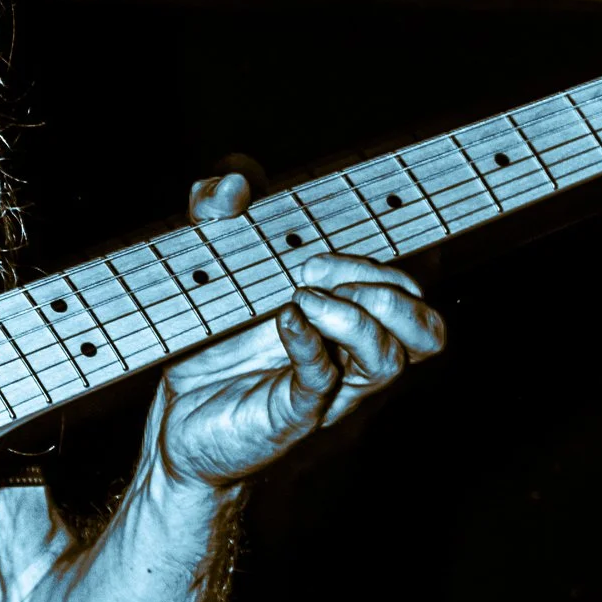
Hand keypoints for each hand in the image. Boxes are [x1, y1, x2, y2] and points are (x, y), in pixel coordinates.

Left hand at [151, 169, 443, 489]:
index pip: (408, 291)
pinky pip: (323, 380)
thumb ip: (215, 210)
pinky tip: (284, 318)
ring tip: (303, 296)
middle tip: (315, 271)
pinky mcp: (294, 415)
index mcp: (346, 319)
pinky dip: (309, 342)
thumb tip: (234, 183)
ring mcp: (328, 389)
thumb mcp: (204, 262)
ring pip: (391, 358)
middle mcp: (349, 356)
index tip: (336, 238)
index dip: (398, 261)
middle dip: (388, 288)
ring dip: (356, 317)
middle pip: (424, 327)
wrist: (177, 418)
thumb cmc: (204, 345)